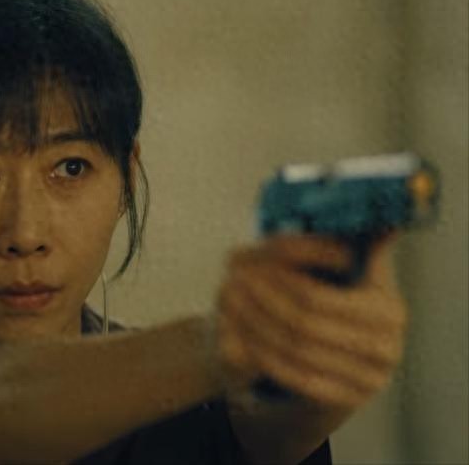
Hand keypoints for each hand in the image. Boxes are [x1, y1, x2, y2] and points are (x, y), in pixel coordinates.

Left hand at [215, 233, 406, 409]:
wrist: (344, 365)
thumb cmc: (339, 305)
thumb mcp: (351, 274)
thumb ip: (353, 247)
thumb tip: (374, 220)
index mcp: (389, 309)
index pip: (319, 294)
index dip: (281, 280)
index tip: (250, 265)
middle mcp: (385, 347)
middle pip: (304, 322)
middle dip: (263, 300)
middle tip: (232, 281)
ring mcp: (368, 378)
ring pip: (296, 349)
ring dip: (257, 324)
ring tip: (229, 301)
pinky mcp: (346, 399)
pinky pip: (297, 378)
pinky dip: (266, 355)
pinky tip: (244, 335)